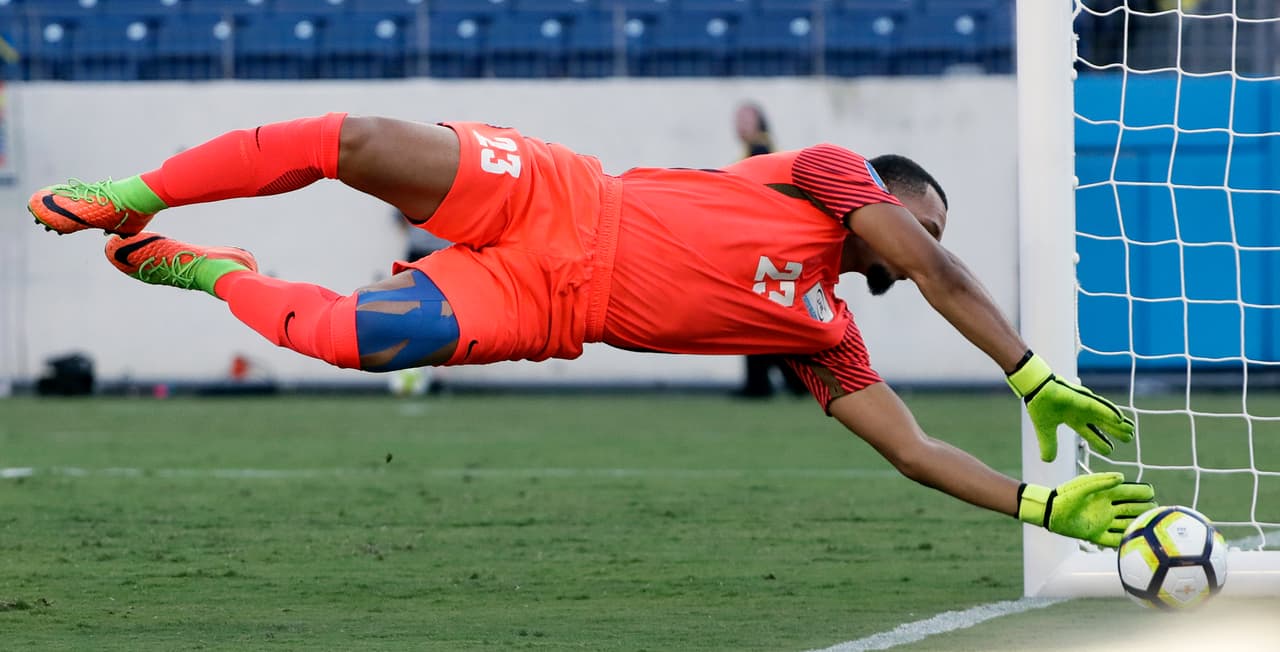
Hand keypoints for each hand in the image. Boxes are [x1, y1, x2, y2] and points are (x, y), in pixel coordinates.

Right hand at [1007, 352, 1134, 461]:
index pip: (1090, 433)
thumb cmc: (1040, 404)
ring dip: (1118, 423)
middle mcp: (1082, 412)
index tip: (1109, 450)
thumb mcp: (1045, 430)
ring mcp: (1085, 405)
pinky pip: (1099, 406)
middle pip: (1103, 424)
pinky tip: (1120, 419)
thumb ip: (1048, 444)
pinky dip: (1109, 412)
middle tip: (1128, 438)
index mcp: (1073, 419)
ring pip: (1105, 416)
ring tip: (1130, 430)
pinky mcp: (1083, 399)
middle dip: (1115, 431)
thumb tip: (1047, 461)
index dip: (1100, 441)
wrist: (1034, 389)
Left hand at [1018, 472, 1155, 547]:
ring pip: (1126, 524)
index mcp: (1106, 494)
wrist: (1049, 511)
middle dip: (1145, 509)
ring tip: (1152, 528)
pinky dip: (1123, 541)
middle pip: (1132, 509)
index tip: (1151, 493)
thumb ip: (1101, 481)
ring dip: (1138, 525)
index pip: (1129, 492)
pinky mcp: (1096, 535)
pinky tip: (1135, 543)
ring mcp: (1103, 522)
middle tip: (1157, 511)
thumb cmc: (1065, 495)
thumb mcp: (1082, 485)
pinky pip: (1113, 540)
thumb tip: (1123, 477)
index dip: (1141, 492)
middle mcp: (1108, 508)